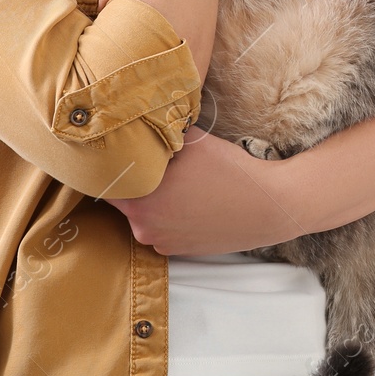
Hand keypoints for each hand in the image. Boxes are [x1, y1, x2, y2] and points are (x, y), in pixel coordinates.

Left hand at [105, 128, 308, 254]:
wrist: (268, 207)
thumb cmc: (231, 172)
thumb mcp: (192, 141)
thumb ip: (158, 134)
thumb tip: (139, 124)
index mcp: (139, 200)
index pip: (106, 181)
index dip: (111, 164)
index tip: (118, 153)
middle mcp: (143, 227)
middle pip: (123, 199)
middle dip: (134, 181)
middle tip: (152, 162)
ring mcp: (160, 243)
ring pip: (142, 214)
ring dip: (151, 199)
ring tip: (177, 181)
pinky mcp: (177, 251)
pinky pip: (161, 228)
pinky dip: (167, 215)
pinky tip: (189, 200)